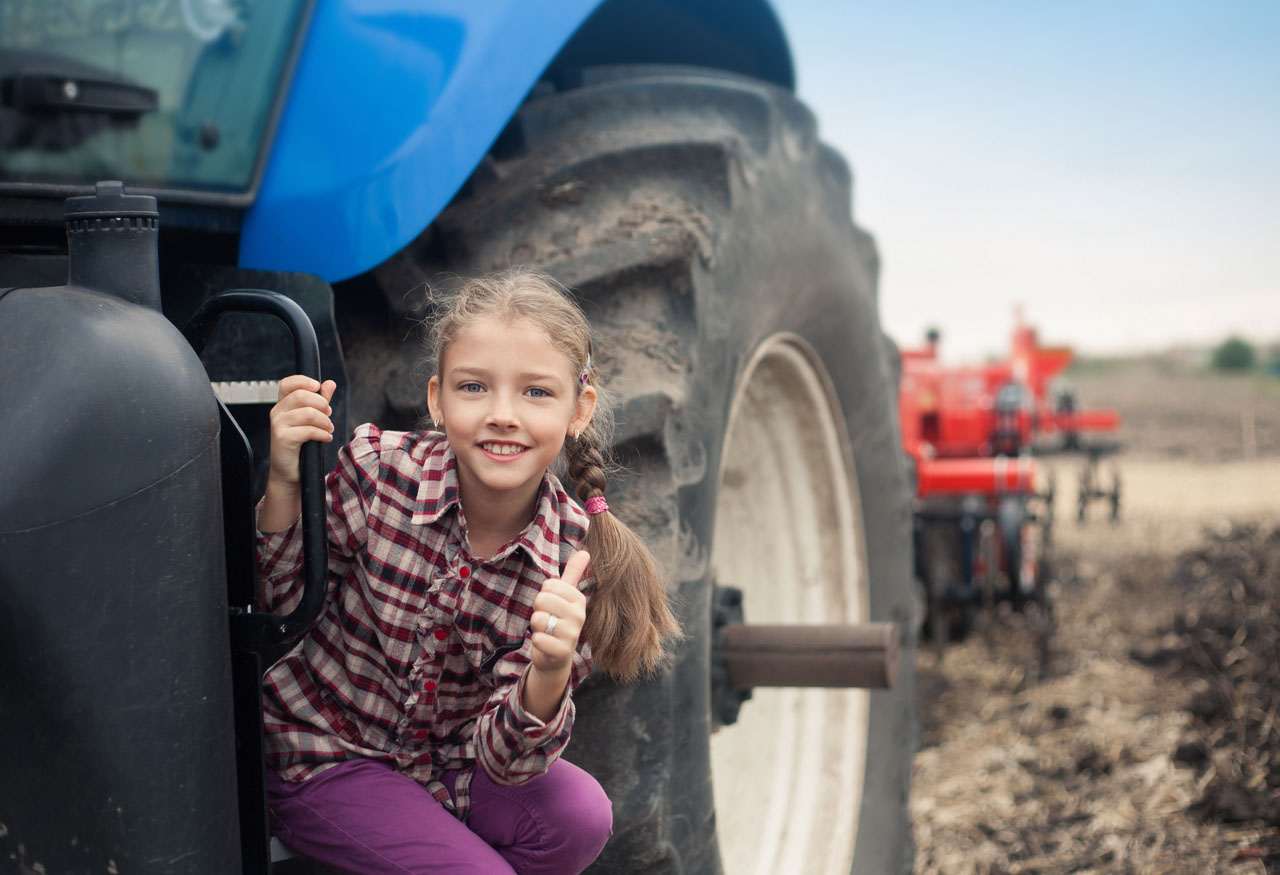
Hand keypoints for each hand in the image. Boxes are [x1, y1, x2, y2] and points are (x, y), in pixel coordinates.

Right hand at [268, 375, 336, 487]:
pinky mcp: (282, 438)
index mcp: (283, 404)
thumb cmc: (300, 445)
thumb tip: (330, 383)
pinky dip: (322, 434)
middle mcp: (277, 412)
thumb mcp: (312, 420)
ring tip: (328, 429)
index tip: (318, 387)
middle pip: (302, 395)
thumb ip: (320, 401)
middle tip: (329, 415)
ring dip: (325, 421)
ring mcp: (278, 425)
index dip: (303, 381)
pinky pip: (308, 430)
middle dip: (322, 404)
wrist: (289, 471)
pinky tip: (326, 438)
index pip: (288, 383)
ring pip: (308, 413)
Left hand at [529, 550, 589, 675]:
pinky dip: (537, 641)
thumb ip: (573, 574)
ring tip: (547, 632)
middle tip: (547, 620)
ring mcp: (572, 634)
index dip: (544, 596)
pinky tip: (546, 644)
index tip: (552, 606)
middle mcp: (579, 615)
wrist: (556, 657)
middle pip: (541, 599)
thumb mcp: (566, 597)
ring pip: (537, 619)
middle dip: (538, 611)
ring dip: (536, 627)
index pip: (548, 585)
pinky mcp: (562, 651)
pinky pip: (537, 638)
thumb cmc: (558, 621)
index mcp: (578, 599)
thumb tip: (585, 552)